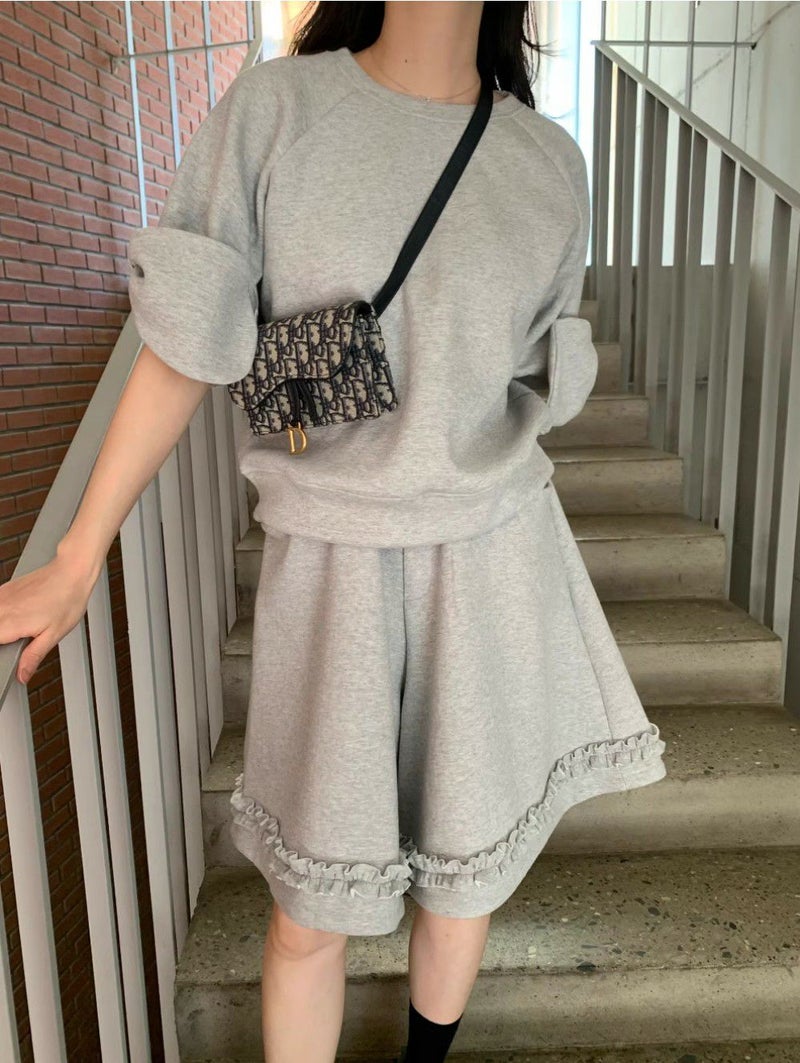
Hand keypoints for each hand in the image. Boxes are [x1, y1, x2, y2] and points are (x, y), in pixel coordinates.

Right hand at [0, 545, 100, 685]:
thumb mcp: (53, 635)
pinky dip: (1, 616)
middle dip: (2, 640)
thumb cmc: (67, 599)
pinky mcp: (4, 590)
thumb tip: (21, 676)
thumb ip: (32, 657)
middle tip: (18, 643)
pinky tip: (16, 618)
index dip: (1, 652)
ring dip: (2, 629)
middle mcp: (1, 609)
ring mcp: (0, 597)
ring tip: (19, 631)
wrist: (71, 572)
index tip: (11, 652)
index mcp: (10, 624)